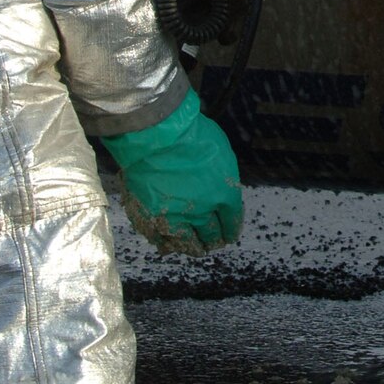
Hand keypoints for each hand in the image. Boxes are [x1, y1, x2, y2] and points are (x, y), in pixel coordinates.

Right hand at [104, 89, 242, 254]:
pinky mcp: (152, 219)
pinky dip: (167, 244)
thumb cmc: (192, 136)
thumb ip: (224, 180)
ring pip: (188, 244)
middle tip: (213, 243)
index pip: (231, 222)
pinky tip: (170, 244)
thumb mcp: (222, 155)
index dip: (230, 229)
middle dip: (214, 240)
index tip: (229, 233)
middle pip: (212, 236)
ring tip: (195, 248)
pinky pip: (162, 240)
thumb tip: (223, 195)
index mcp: (224, 195)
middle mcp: (203, 211)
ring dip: (194, 247)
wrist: (157, 134)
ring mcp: (176, 217)